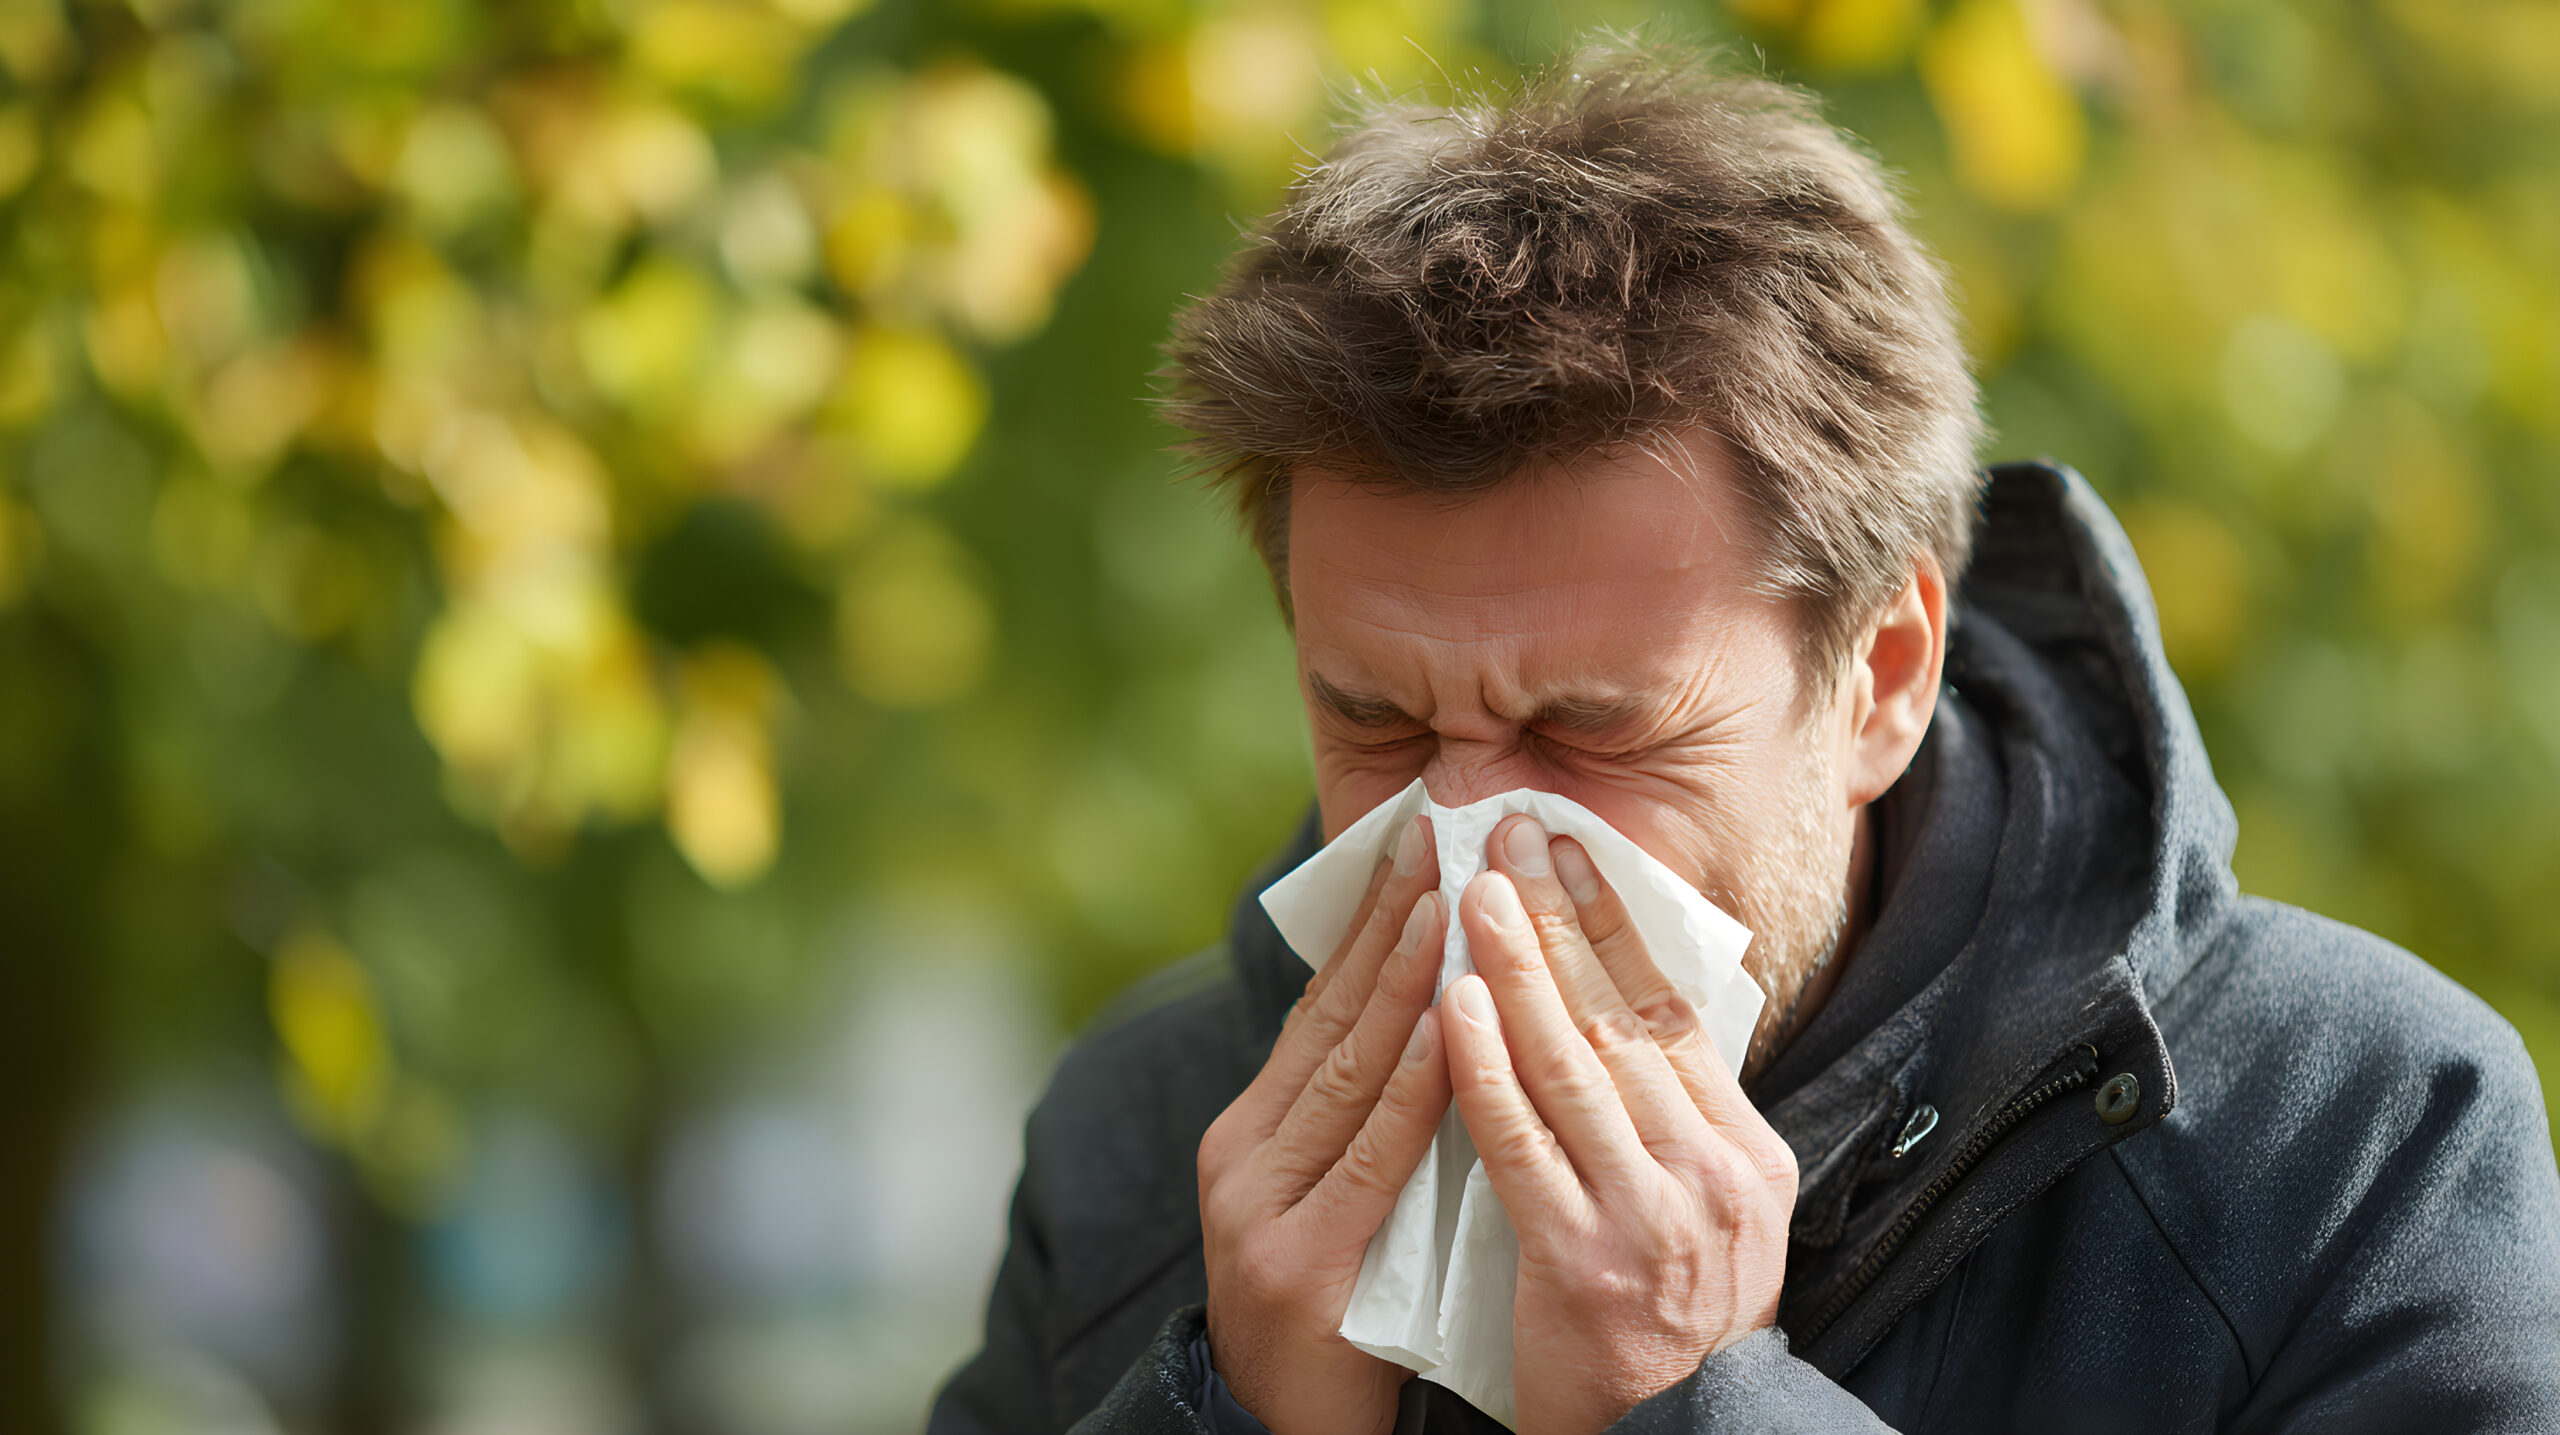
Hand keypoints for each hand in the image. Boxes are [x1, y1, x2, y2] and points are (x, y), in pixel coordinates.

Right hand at [1198, 815, 1453, 1434]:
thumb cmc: (1334, 1318)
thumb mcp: (1334, 1201)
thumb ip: (1366, 1121)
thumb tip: (1434, 1014)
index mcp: (1252, 1134)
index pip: (1321, 1010)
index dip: (1369, 925)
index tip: (1417, 845)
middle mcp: (1243, 1156)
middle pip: (1330, 1021)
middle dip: (1386, 924)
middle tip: (1436, 835)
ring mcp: (1263, 1209)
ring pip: (1347, 1075)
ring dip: (1402, 982)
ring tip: (1449, 903)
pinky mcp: (1298, 1263)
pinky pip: (1370, 1160)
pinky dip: (1414, 1089)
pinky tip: (1452, 1031)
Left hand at [1441, 815, 1799, 1434]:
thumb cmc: (1672, 1322)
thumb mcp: (1714, 1214)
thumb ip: (1678, 1118)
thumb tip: (1633, 999)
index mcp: (1751, 1155)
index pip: (1675, 1012)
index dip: (1619, 921)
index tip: (1575, 846)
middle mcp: (1714, 1178)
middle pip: (1624, 1019)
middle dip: (1563, 916)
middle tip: (1511, 833)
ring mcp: (1652, 1220)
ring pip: (1574, 1066)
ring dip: (1518, 968)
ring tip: (1473, 892)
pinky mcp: (1582, 1263)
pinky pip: (1522, 1144)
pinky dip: (1484, 1068)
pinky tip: (1449, 1007)